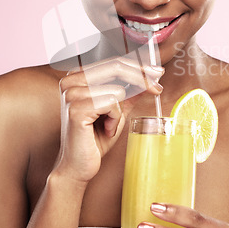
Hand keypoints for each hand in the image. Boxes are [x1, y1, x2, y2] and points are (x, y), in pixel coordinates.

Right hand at [55, 57, 163, 182]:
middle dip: (142, 78)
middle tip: (157, 89)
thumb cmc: (95, 138)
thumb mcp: (118, 110)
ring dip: (120, 111)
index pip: (113, 62)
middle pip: (116, 68)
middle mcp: (70, 80)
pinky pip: (112, 104)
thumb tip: (151, 76)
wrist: (79, 165)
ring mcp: (71, 94)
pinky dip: (115, 119)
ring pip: (117, 89)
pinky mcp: (76, 109)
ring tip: (109, 125)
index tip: (158, 73)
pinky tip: (106, 130)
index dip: (138, 66)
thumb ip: (131, 92)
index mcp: (77, 76)